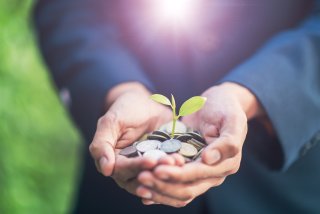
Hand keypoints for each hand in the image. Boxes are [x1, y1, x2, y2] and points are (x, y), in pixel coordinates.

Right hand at [89, 82, 170, 177]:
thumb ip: (102, 144)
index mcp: (113, 161)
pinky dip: (175, 169)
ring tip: (178, 161)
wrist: (146, 102)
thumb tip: (105, 170)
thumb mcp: (111, 122)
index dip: (137, 166)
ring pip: (155, 177)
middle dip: (155, 171)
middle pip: (140, 178)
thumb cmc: (125, 109)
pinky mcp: (162, 164)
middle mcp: (129, 170)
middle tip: (169, 162)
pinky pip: (167, 170)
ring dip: (167, 173)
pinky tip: (184, 163)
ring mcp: (147, 168)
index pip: (123, 170)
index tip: (151, 160)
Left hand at [136, 82, 261, 206]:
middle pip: (186, 189)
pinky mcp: (186, 166)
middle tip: (142, 177)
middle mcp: (212, 173)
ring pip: (178, 190)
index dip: (178, 175)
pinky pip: (173, 182)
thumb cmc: (226, 108)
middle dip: (163, 185)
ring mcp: (198, 171)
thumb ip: (227, 142)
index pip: (199, 175)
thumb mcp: (232, 120)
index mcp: (226, 164)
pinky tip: (142, 191)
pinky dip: (159, 188)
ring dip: (158, 189)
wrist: (218, 102)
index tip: (158, 170)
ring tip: (139, 185)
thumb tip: (208, 159)